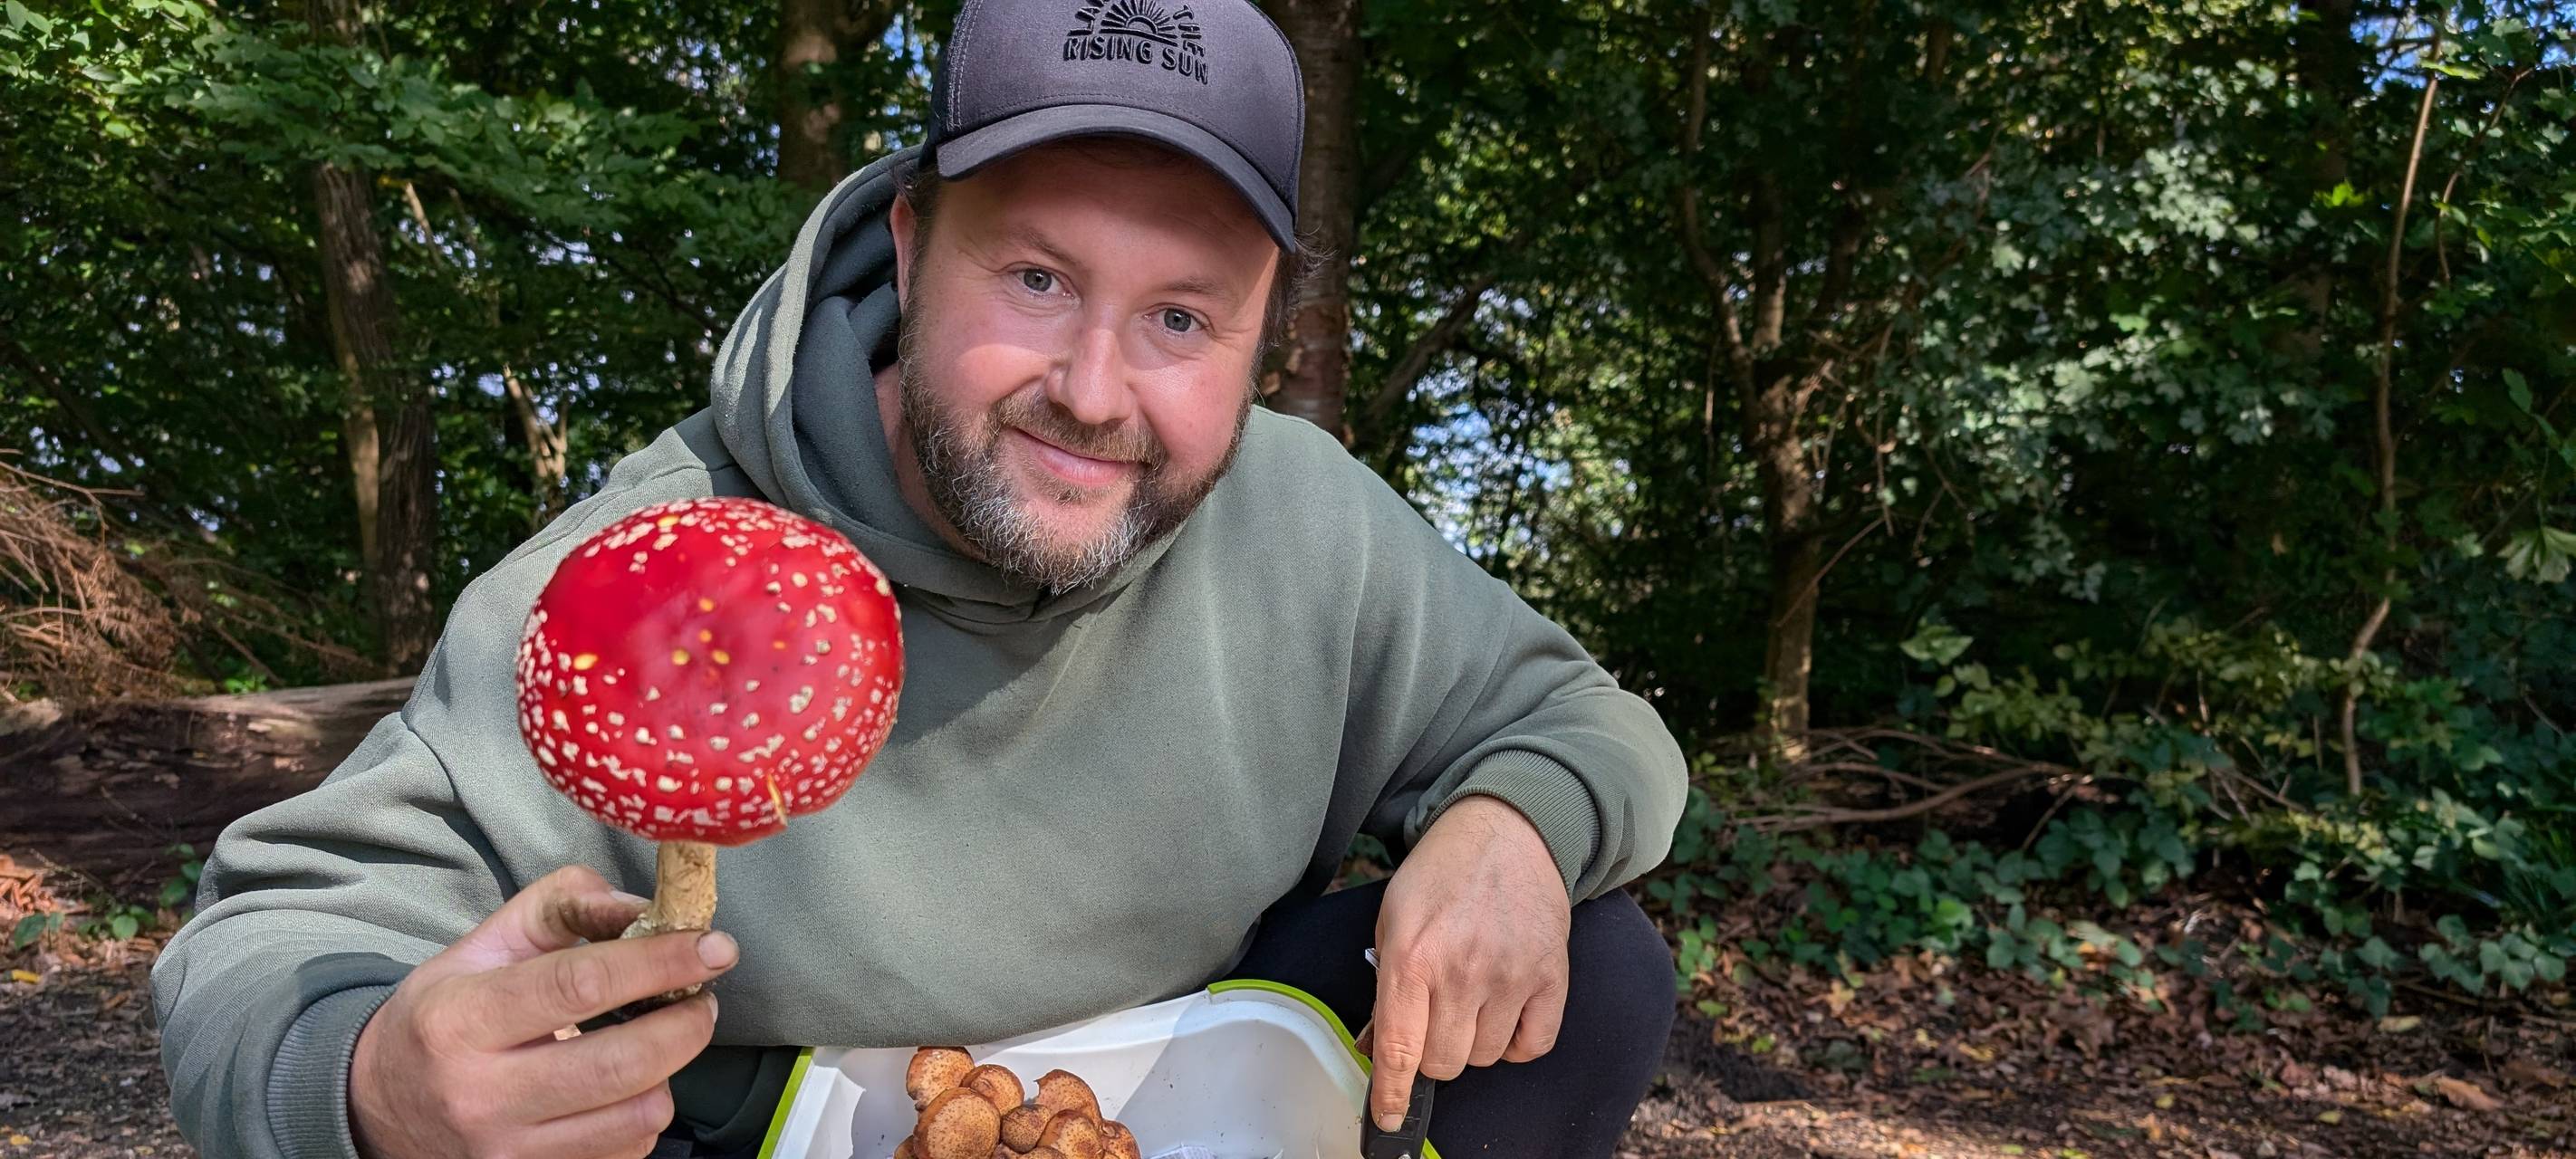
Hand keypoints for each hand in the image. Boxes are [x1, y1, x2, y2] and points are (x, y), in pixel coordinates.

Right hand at [348, 865, 737, 1158]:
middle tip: (702, 997)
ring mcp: (507, 1151)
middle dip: (686, 1025)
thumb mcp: (485, 945)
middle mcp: (482, 1094)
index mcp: (462, 1019)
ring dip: (670, 1072)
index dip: (661, 962)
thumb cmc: (445, 1014)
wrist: (380, 1105)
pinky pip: (625, 1152)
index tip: (714, 947)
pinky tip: (627, 1086)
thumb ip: (562, 906)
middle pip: (621, 1065)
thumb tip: (645, 907)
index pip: (582, 985)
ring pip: (636, 1117)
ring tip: (663, 1039)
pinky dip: (643, 1114)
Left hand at [1356, 795, 1570, 1131]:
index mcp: (1412, 957)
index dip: (1392, 1095)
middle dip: (1433, 1053)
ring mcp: (1510, 975)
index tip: (1389, 1120)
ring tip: (1471, 997)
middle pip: (1445, 1064)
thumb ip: (1385, 989)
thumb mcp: (1393, 921)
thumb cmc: (1442, 875)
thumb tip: (1377, 1051)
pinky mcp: (1551, 976)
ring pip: (1485, 1058)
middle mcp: (1461, 971)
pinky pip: (1532, 1046)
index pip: (1399, 1050)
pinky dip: (1516, 1041)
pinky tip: (1504, 1010)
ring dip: (1473, 1042)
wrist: (1507, 831)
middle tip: (1436, 1015)